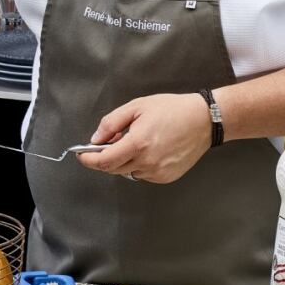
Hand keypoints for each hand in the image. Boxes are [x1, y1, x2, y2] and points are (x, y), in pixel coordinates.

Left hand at [77, 93, 213, 183]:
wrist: (204, 120)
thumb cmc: (172, 109)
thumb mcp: (137, 107)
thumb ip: (112, 123)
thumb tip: (95, 139)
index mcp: (138, 144)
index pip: (103, 161)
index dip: (88, 159)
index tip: (81, 155)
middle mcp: (147, 162)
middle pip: (113, 169)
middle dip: (104, 158)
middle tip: (108, 143)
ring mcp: (158, 172)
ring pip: (128, 172)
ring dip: (123, 161)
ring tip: (136, 142)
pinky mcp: (166, 177)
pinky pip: (143, 174)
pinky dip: (139, 165)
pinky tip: (150, 149)